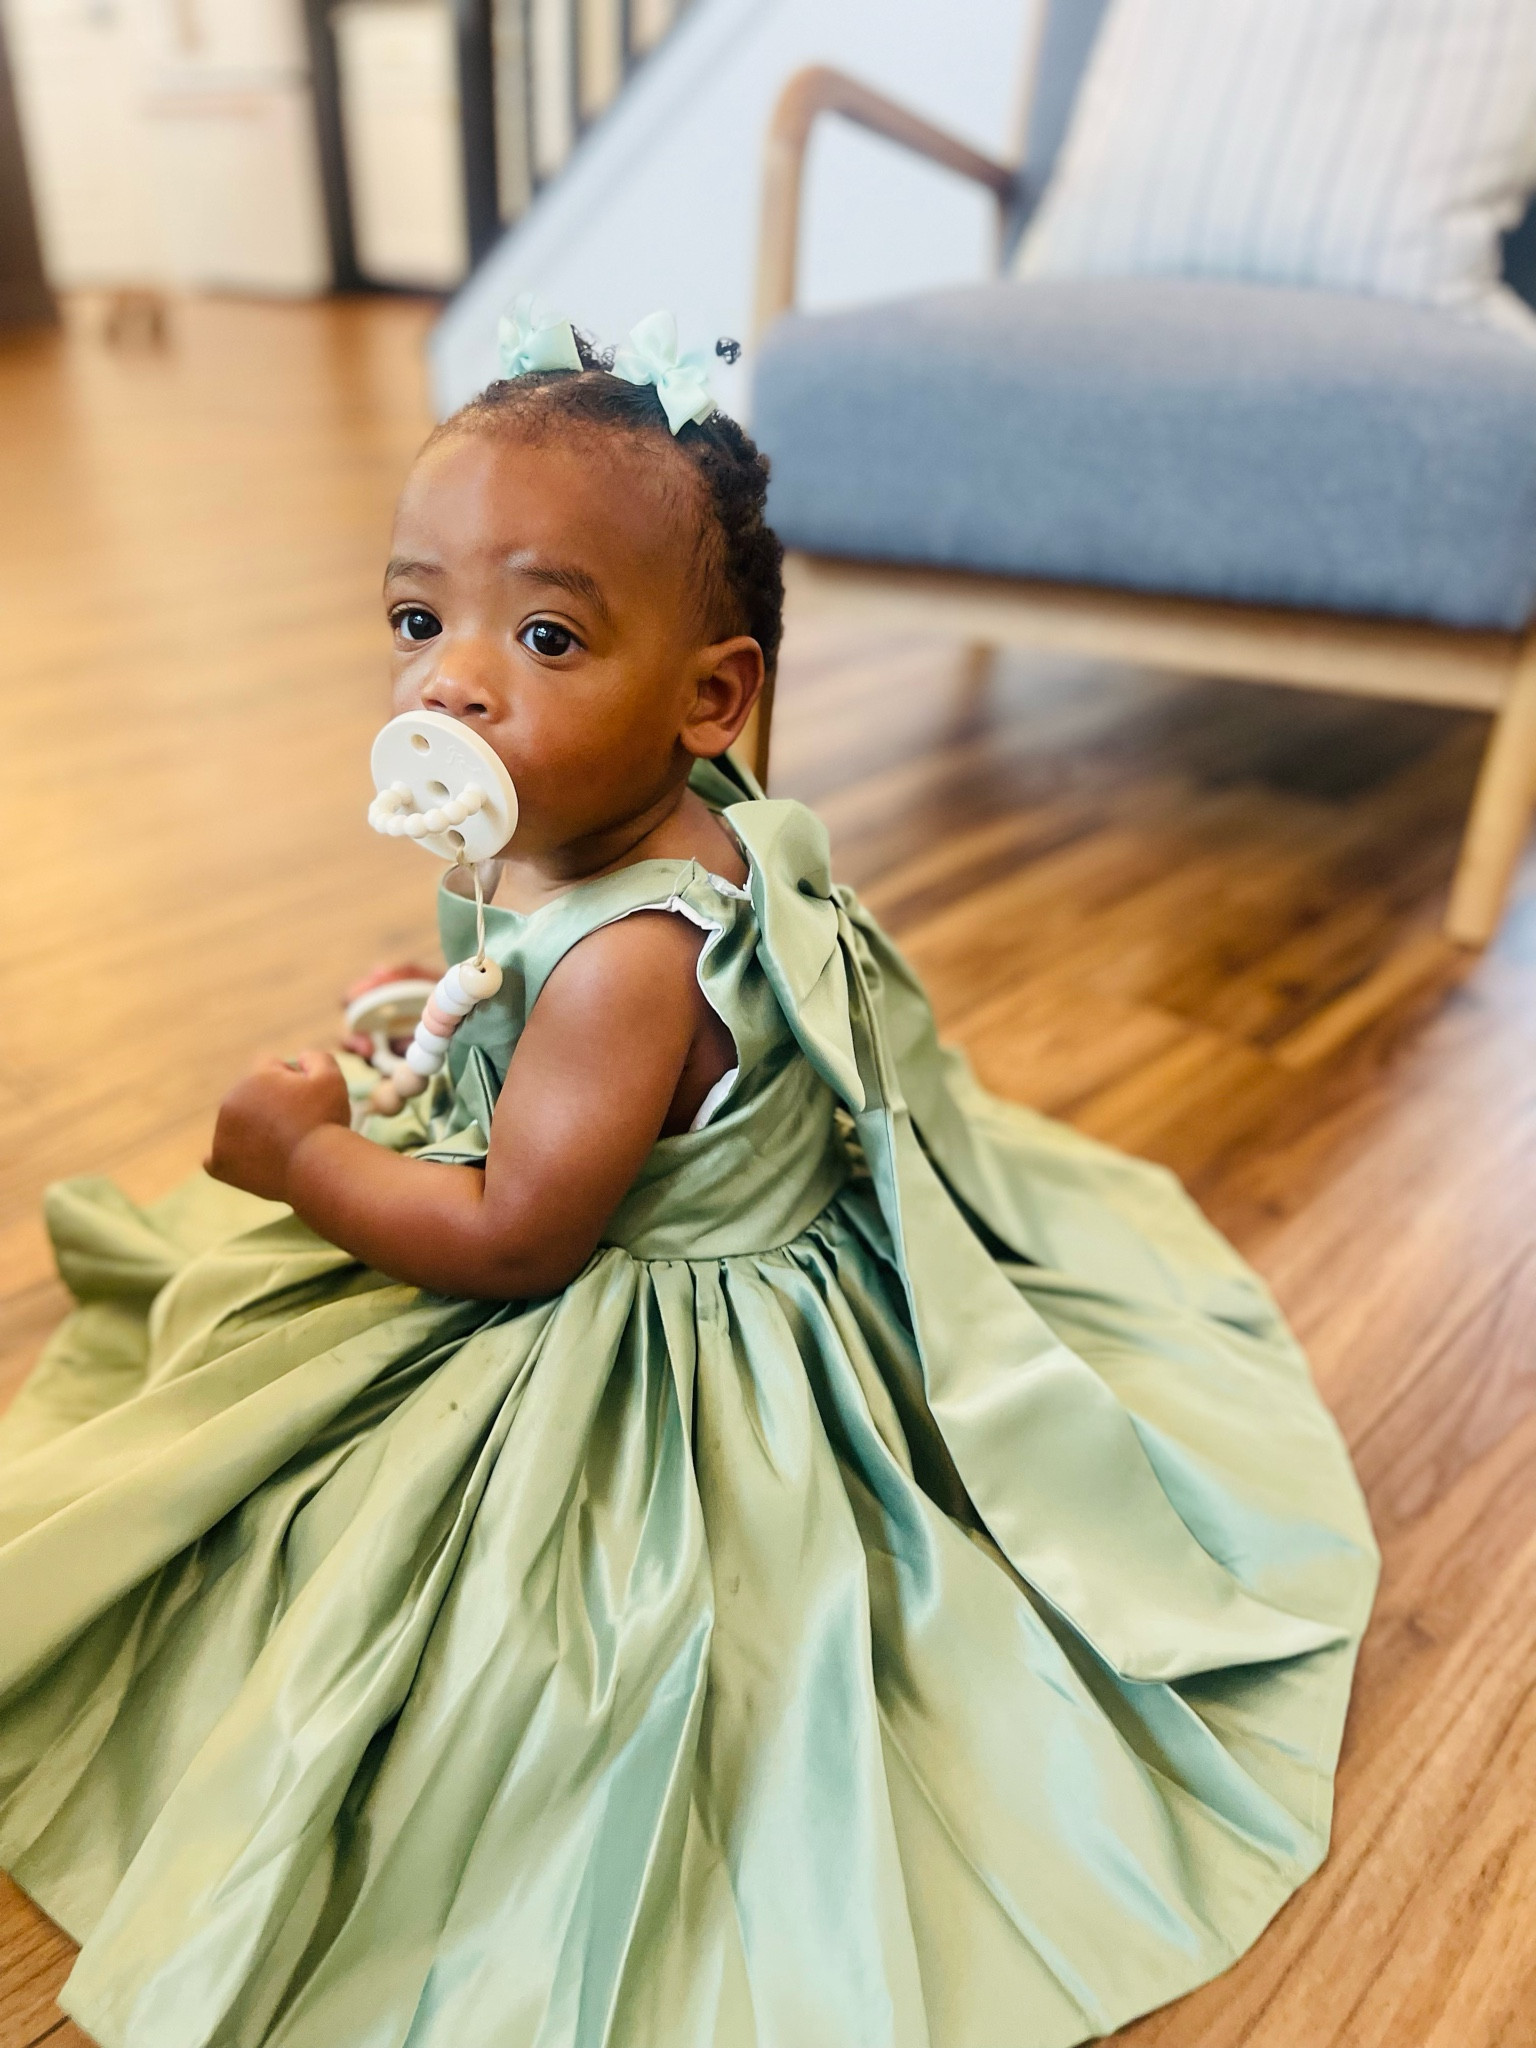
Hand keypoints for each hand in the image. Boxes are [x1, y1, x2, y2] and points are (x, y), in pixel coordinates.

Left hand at [206, 1050, 350, 1201]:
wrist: (319, 1168)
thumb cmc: (327, 1122)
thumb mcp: (331, 1078)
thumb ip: (315, 1057)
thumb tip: (299, 1058)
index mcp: (254, 1077)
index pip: (269, 1067)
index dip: (293, 1079)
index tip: (308, 1099)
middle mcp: (231, 1102)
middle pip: (252, 1095)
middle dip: (271, 1103)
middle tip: (299, 1125)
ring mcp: (221, 1135)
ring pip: (237, 1123)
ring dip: (254, 1129)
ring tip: (284, 1147)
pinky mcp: (221, 1164)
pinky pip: (213, 1158)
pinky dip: (227, 1157)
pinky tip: (242, 1159)